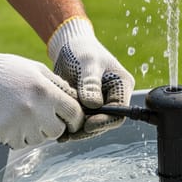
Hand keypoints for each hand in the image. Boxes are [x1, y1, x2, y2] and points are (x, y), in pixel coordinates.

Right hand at [0, 42, 83, 148]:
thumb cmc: (7, 71)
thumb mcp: (38, 70)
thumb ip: (59, 86)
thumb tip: (76, 100)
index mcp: (47, 93)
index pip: (74, 115)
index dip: (75, 118)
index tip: (70, 119)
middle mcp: (36, 111)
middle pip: (57, 131)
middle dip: (54, 126)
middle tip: (43, 116)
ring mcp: (19, 125)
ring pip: (39, 139)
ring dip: (35, 132)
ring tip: (23, 115)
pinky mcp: (4, 134)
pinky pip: (20, 143)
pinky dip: (18, 136)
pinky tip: (11, 121)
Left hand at [48, 17, 134, 138]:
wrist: (68, 46)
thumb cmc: (81, 50)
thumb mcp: (87, 63)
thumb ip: (90, 83)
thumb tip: (93, 105)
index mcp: (122, 85)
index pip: (119, 111)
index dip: (105, 121)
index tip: (87, 125)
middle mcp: (114, 96)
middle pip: (106, 121)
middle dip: (89, 129)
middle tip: (71, 134)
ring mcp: (101, 102)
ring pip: (94, 123)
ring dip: (79, 130)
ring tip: (63, 134)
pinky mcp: (88, 105)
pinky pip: (83, 119)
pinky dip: (72, 124)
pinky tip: (60, 128)